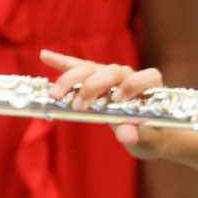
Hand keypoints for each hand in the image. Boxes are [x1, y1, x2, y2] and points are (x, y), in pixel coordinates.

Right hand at [43, 48, 185, 160]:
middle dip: (93, 86)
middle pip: (112, 71)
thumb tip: (127, 135)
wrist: (149, 135)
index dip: (134, 84)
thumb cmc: (151, 136)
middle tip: (78, 106)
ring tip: (56, 94)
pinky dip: (63, 63)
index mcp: (150, 88)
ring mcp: (112, 77)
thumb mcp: (148, 140)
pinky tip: (45, 56)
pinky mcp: (97, 80)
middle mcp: (131, 77)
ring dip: (72, 79)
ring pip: (92, 69)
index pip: (147, 76)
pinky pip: (79, 68)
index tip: (119, 99)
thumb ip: (139, 135)